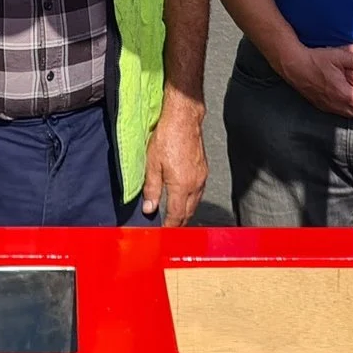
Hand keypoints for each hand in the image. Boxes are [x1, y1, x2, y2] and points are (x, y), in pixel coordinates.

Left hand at [140, 110, 208, 225]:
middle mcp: (195, 184)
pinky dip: (191, 200)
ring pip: (195, 202)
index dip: (170, 226)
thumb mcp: (152, 164)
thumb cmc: (167, 137)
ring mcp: (201, 177)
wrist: (184, 119)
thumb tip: (149, 208)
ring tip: (176, 217)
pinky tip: (184, 198)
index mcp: (181, 185)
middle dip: (179, 223)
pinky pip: (198, 192)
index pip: (176, 215)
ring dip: (186, 212)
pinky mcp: (203, 169)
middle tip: (170, 229)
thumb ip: (151, 189)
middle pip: (188, 212)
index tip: (165, 233)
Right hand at [277, 43, 352, 117]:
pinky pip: (339, 112)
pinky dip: (349, 110)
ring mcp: (327, 106)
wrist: (294, 65)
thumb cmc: (316, 59)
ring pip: (348, 114)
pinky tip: (350, 102)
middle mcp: (336, 104)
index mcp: (344, 94)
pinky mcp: (319, 104)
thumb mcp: (340, 55)